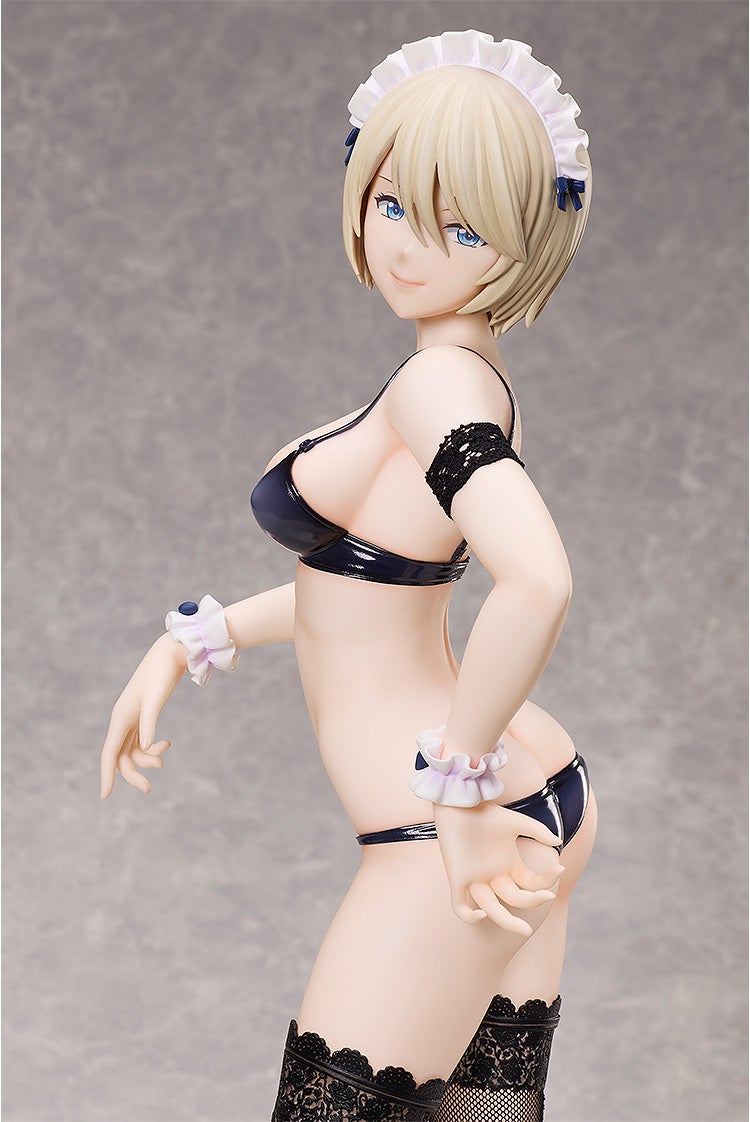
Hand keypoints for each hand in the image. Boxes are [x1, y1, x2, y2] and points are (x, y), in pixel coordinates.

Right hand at [99, 633, 186, 798]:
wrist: (170, 655)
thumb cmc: (162, 675)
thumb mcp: (155, 700)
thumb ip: (149, 724)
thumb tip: (145, 748)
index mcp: (120, 717)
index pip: (109, 753)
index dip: (106, 775)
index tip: (104, 796)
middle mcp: (122, 720)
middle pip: (121, 756)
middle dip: (133, 774)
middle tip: (148, 789)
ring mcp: (132, 719)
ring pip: (132, 751)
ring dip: (147, 760)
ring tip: (164, 759)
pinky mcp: (143, 716)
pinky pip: (142, 741)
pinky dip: (153, 747)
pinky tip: (167, 744)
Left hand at [434, 800, 564, 934]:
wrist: (460, 803)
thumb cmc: (486, 812)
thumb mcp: (516, 822)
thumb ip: (537, 831)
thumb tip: (558, 842)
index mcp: (509, 866)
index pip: (531, 884)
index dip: (546, 880)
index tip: (559, 868)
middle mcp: (494, 876)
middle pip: (516, 900)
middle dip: (533, 902)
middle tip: (547, 896)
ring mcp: (476, 879)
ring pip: (492, 910)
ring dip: (508, 922)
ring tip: (525, 930)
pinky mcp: (457, 878)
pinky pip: (460, 907)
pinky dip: (469, 917)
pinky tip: (482, 914)